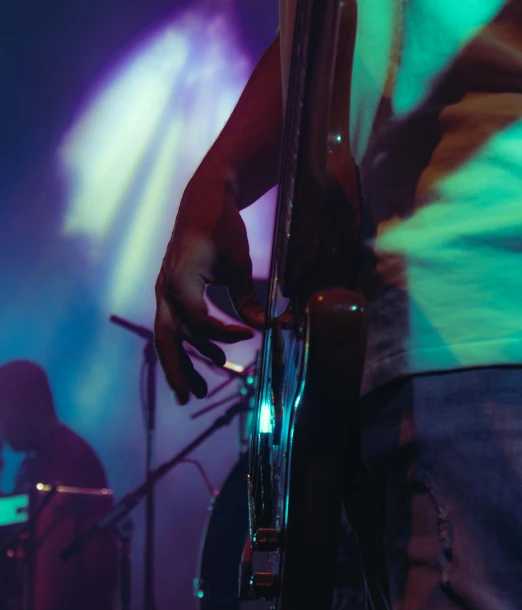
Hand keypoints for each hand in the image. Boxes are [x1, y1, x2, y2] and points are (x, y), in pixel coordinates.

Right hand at [154, 171, 263, 403]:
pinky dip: (192, 342)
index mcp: (180, 280)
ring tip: (199, 390)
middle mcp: (166, 289)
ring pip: (170, 336)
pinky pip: (177, 324)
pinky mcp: (172, 292)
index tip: (248, 334)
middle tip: (192, 397)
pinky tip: (210, 356)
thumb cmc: (220, 227)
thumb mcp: (239, 264)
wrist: (202, 201)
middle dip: (178, 370)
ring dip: (184, 362)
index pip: (198, 319)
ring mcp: (166, 292)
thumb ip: (248, 299)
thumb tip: (266, 328)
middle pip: (167, 339)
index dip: (223, 333)